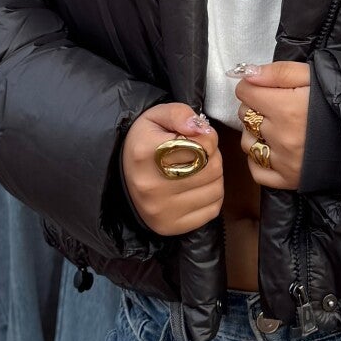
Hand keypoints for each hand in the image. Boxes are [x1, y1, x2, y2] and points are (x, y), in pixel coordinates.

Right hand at [122, 102, 223, 232]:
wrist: (124, 173)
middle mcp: (152, 185)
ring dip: (214, 177)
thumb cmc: (146, 141)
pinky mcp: (170, 226)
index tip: (197, 138)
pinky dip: (211, 197)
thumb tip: (201, 129)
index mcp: (147, 152)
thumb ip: (180, 114)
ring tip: (198, 171)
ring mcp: (161, 210)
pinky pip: (212, 210)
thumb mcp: (156, 116)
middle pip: (213, 168)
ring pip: (216, 189)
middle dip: (213, 157)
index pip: (203, 144)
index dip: (208, 137)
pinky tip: (196, 188)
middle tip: (199, 154)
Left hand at [232, 61, 310, 188]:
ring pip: (248, 143)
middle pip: (245, 116)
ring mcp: (284, 161)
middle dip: (256, 108)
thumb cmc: (340, 102)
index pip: (244, 92)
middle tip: (276, 106)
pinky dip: (259, 160)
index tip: (264, 88)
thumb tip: (248, 74)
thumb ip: (278, 72)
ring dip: (256, 134)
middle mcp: (281, 136)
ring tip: (276, 128)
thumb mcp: (313, 76)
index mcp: (286, 108)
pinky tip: (272, 150)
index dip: (253, 87)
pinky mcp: (289, 179)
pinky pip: (257, 171)